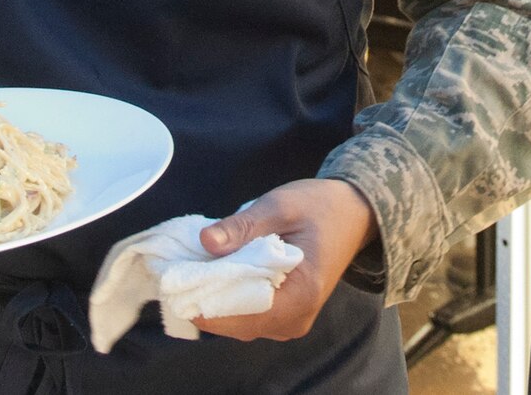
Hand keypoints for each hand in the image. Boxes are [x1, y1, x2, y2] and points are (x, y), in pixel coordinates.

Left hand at [194, 179, 378, 341]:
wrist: (352, 213)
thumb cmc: (319, 206)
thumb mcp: (279, 206)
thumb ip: (242, 226)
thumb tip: (205, 242)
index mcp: (301, 294)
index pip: (243, 315)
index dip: (207, 300)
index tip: (178, 278)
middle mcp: (297, 319)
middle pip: (237, 324)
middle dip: (206, 299)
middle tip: (180, 269)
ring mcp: (292, 322)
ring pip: (239, 324)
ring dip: (214, 300)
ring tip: (193, 268)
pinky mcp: (285, 316)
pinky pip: (248, 317)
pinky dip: (228, 299)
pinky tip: (214, 275)